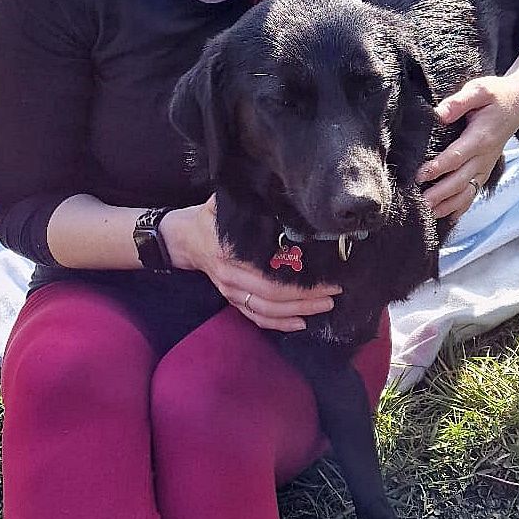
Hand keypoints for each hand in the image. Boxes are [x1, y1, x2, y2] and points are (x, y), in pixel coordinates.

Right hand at [162, 197, 339, 331]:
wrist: (184, 238)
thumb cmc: (211, 218)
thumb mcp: (226, 203)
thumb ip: (251, 202)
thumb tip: (282, 194)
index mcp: (231, 252)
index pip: (271, 272)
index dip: (300, 278)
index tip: (326, 274)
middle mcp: (231, 276)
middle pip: (272, 296)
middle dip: (306, 297)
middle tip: (334, 292)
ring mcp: (230, 291)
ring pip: (266, 310)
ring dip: (297, 311)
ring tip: (325, 306)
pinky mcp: (231, 299)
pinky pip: (255, 317)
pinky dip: (277, 324)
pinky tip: (300, 323)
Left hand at [416, 76, 518, 219]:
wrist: (518, 103)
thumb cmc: (496, 95)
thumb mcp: (479, 90)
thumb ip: (459, 102)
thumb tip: (439, 113)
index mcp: (480, 137)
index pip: (457, 156)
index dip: (439, 167)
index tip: (420, 175)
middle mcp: (484, 156)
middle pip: (461, 180)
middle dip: (441, 193)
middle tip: (421, 203)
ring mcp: (486, 165)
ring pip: (468, 191)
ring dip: (449, 204)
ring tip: (430, 214)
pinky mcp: (485, 170)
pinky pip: (474, 192)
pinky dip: (462, 206)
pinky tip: (448, 217)